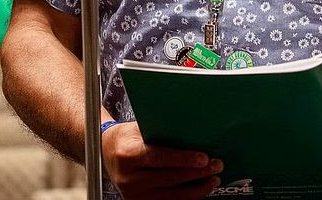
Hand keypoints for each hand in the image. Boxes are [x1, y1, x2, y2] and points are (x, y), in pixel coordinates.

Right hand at [101, 121, 223, 198]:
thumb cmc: (127, 137)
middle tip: (216, 165)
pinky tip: (199, 190)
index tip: (204, 158)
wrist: (105, 153)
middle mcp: (128, 178)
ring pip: (171, 196)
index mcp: (128, 155)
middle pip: (169, 178)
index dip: (184, 159)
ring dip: (196, 189)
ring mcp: (132, 194)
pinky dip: (186, 197)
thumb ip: (162, 132)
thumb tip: (194, 130)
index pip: (160, 158)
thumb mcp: (140, 128)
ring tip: (213, 179)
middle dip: (197, 173)